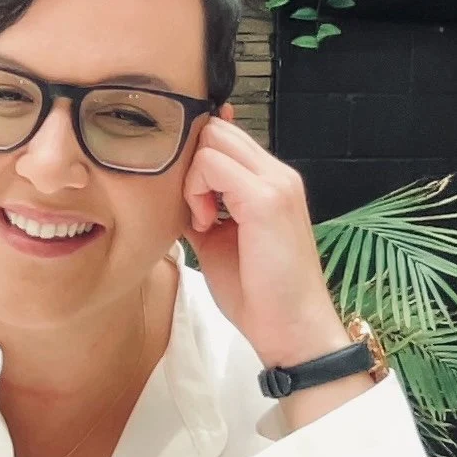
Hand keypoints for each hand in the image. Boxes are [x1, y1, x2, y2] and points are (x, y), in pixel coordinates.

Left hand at [182, 114, 350, 369]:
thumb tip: (167, 190)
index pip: (224, 135)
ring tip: (202, 218)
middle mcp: (277, 173)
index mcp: (269, 180)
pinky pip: (212, 165)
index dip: (195, 158)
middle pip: (215, 129)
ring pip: (212, 138)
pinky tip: (205, 224)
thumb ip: (200, 206)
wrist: (289, 328)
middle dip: (192, 163)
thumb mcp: (216, 238)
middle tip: (194, 208)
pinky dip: (197, 191)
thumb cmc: (255, 290)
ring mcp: (276, 182)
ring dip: (193, 177)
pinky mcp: (266, 199)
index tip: (190, 199)